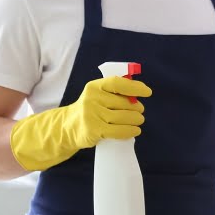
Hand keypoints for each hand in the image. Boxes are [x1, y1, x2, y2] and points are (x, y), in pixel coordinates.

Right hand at [9, 75, 150, 171]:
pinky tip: (135, 131)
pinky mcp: (94, 130)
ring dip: (135, 120)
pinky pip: (118, 130)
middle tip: (140, 112)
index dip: (135, 87)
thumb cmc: (89, 109)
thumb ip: (114, 93)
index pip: (118, 83)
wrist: (67, 127)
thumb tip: (138, 94)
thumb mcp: (97, 95)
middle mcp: (93, 98)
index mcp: (95, 86)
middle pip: (124, 103)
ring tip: (139, 121)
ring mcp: (92, 114)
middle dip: (136, 108)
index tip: (147, 92)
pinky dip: (130, 131)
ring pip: (123, 117)